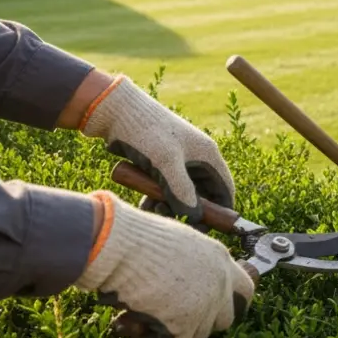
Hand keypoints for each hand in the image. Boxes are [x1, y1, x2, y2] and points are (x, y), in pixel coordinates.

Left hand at [78, 75, 233, 223]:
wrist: (113, 110)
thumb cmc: (144, 131)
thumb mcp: (165, 163)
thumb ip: (182, 192)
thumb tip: (194, 218)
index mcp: (207, 154)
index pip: (224, 190)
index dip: (220, 211)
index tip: (205, 228)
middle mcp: (197, 158)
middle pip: (202, 194)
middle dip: (189, 211)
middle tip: (170, 220)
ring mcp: (178, 160)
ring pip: (181, 193)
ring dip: (169, 206)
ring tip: (151, 211)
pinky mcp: (160, 162)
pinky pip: (165, 187)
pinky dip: (157, 198)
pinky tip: (144, 205)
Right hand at [78, 192, 255, 337]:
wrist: (119, 246)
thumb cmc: (135, 238)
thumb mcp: (176, 243)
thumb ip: (191, 265)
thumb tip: (184, 286)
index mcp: (219, 259)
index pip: (245, 290)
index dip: (230, 303)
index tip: (215, 309)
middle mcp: (219, 283)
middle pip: (225, 319)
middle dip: (201, 322)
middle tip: (173, 317)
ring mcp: (205, 305)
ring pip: (198, 334)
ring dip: (174, 330)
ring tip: (144, 312)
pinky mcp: (185, 325)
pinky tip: (133, 324)